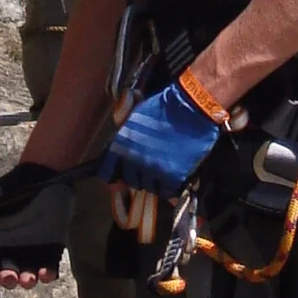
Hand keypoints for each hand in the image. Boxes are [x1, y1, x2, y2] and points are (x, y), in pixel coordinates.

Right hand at [0, 162, 75, 294]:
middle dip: (6, 279)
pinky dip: (47, 273)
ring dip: (26, 280)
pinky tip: (46, 274)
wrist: (44, 175)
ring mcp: (32, 252)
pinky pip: (49, 267)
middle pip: (6, 273)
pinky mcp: (51, 250)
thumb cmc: (14, 186)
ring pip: (26, 275)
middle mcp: (11, 251)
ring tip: (27, 279)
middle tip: (9, 278)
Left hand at [99, 76, 224, 197]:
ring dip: (155, 180)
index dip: (112, 175)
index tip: (118, 178)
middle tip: (150, 166)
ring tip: (165, 168)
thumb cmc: (164, 107)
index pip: (106, 172)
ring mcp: (153, 170)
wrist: (191, 108)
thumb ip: (124, 136)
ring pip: (149, 187)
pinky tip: (176, 175)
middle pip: (131, 180)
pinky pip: (167, 191)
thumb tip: (117, 150)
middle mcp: (133, 160)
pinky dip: (171, 186)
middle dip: (139, 175)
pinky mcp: (172, 177)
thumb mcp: (135, 117)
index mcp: (121, 144)